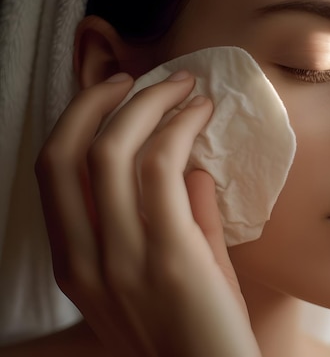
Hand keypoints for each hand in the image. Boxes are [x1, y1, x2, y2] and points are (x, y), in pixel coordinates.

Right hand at [35, 72, 260, 356]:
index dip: (79, 119)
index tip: (115, 93)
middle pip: (68, 152)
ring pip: (113, 151)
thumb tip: (191, 167)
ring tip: (185, 87)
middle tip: (143, 77)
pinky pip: (160, 169)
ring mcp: (122, 259)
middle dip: (101, 99)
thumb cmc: (197, 328)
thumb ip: (175, 218)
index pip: (52, 171)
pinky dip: (179, 127)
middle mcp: (85, 260)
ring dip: (151, 103)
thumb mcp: (165, 272)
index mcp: (74, 264)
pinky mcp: (170, 256)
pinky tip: (203, 113)